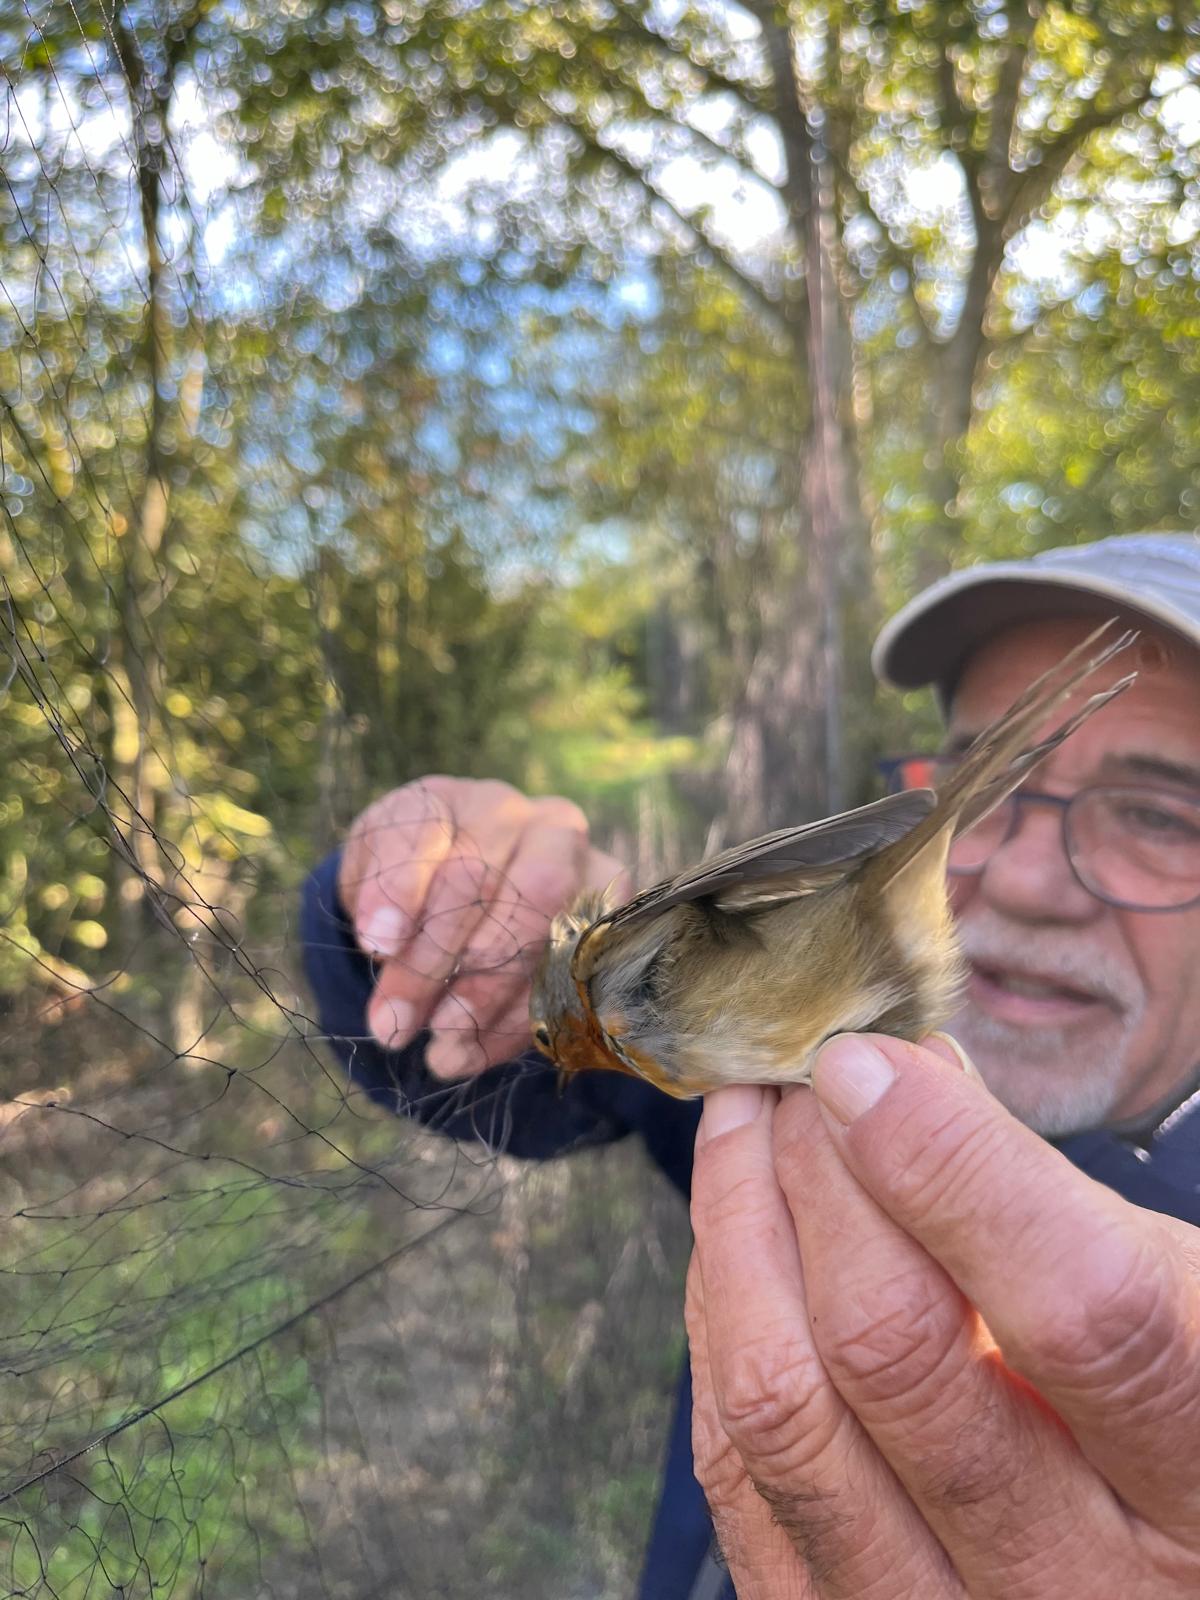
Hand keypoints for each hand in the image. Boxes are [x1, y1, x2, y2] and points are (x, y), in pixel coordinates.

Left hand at [338, 776, 629, 1078]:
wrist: (470, 904)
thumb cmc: (411, 890)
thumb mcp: (370, 884)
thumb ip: (375, 902)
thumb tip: (388, 946)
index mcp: (450, 801)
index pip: (424, 830)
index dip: (400, 887)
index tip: (375, 945)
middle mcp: (526, 817)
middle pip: (480, 876)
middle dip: (435, 961)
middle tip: (393, 1024)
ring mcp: (581, 859)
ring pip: (545, 915)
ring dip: (487, 991)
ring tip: (441, 1045)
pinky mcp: (612, 909)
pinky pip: (575, 963)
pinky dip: (520, 1018)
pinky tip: (473, 1051)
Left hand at [686, 1034, 1199, 1598]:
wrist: (1129, 1584)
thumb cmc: (1168, 1410)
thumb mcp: (1177, 1305)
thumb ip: (1044, 1202)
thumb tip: (893, 1076)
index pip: (1082, 1315)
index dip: (957, 1170)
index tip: (871, 1063)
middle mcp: (1075, 1584)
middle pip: (892, 1352)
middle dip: (821, 1174)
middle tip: (803, 1080)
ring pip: (783, 1408)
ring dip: (739, 1227)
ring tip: (746, 1123)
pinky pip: (734, 1464)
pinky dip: (719, 1319)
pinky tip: (736, 1234)